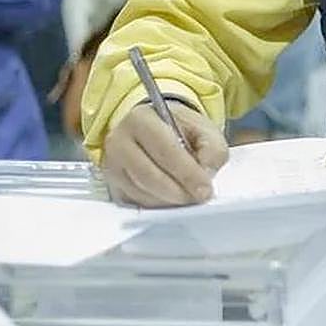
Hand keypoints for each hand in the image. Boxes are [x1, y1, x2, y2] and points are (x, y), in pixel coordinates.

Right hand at [102, 103, 227, 207]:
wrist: (156, 127)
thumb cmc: (179, 128)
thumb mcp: (203, 128)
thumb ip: (212, 149)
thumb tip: (206, 174)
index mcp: (141, 119)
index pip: (164, 150)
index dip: (187, 173)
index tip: (204, 189)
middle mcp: (119, 141)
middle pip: (148, 175)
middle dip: (178, 192)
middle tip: (198, 198)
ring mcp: (112, 165)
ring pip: (141, 193)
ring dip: (169, 201)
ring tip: (189, 197)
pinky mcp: (114, 185)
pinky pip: (136, 202)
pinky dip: (158, 205)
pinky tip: (173, 199)